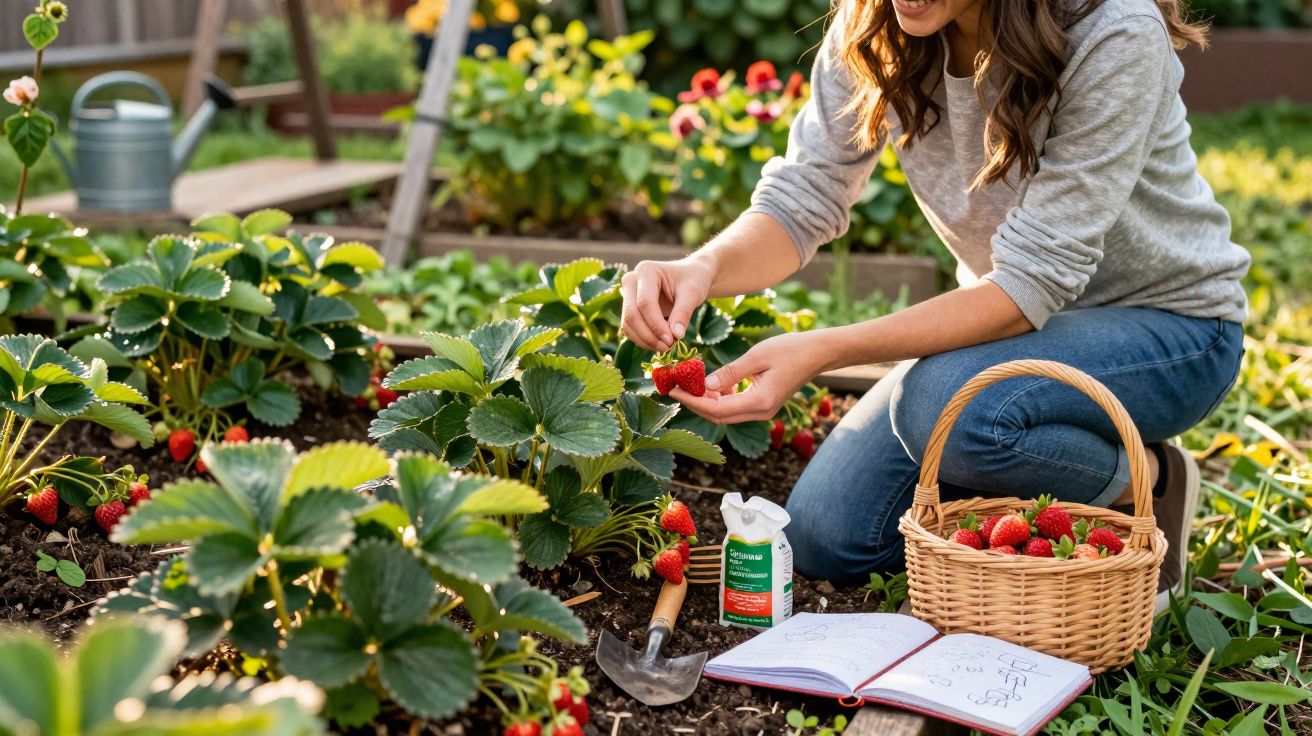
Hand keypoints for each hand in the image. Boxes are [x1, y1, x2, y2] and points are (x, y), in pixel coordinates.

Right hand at [619, 259, 714, 352]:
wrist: (691, 277)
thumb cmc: (693, 280)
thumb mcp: (693, 293)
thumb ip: (683, 313)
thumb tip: (675, 336)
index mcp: (646, 271)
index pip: (645, 303)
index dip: (656, 325)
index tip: (672, 340)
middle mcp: (632, 281)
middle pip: (631, 314)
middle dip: (649, 335)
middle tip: (668, 347)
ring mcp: (628, 295)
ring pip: (627, 324)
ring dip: (645, 340)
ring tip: (666, 348)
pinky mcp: (629, 308)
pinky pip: (630, 329)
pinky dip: (642, 340)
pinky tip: (659, 344)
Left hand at [671, 331, 833, 423]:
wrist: (819, 353)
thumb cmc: (791, 349)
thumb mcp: (757, 356)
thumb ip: (731, 372)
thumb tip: (705, 384)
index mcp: (759, 402)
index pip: (715, 408)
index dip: (691, 401)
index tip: (672, 390)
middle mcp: (760, 412)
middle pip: (718, 416)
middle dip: (694, 403)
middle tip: (674, 387)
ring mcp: (762, 411)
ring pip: (725, 413)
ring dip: (706, 401)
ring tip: (688, 383)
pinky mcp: (763, 404)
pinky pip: (735, 406)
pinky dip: (720, 397)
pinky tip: (711, 383)